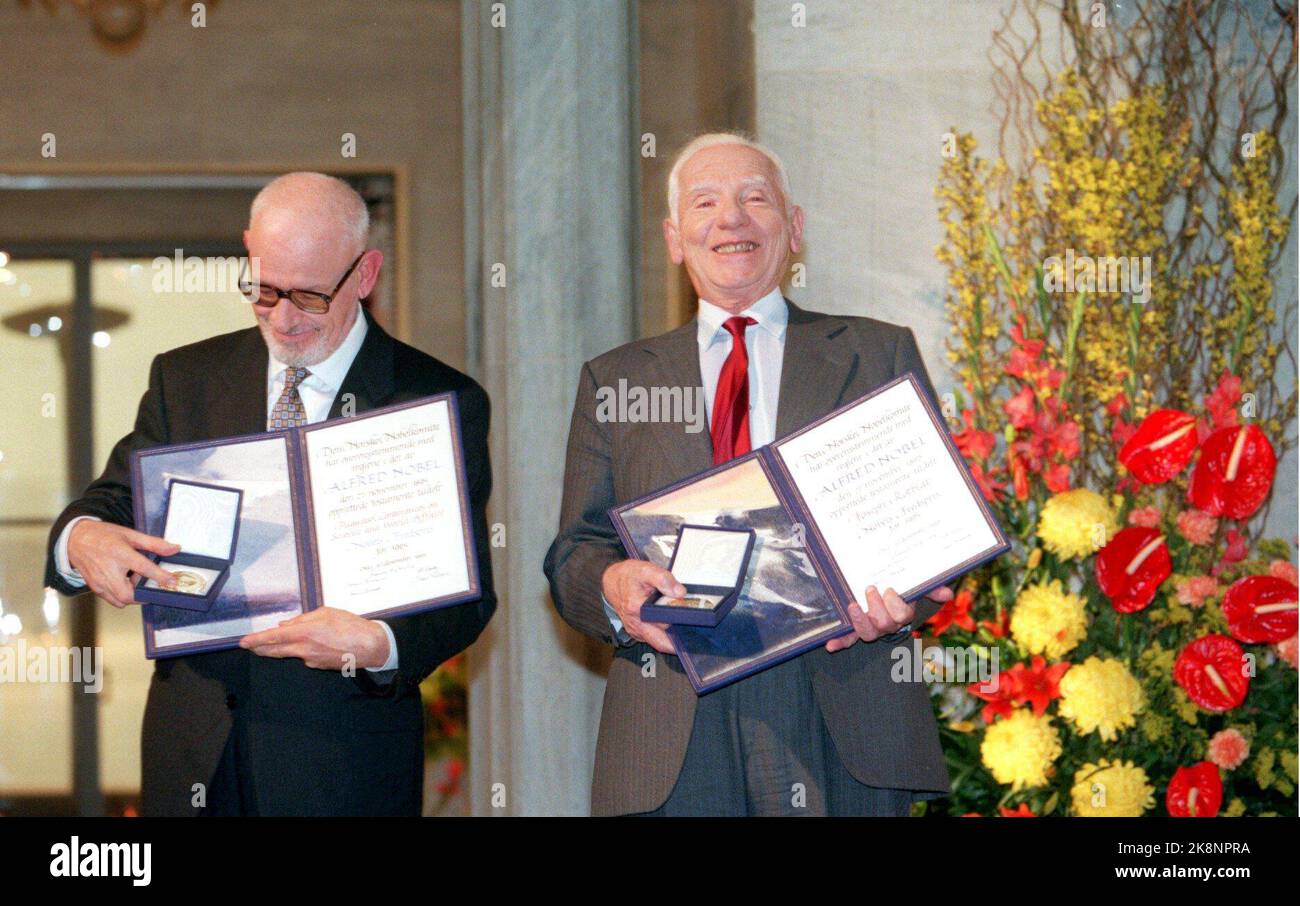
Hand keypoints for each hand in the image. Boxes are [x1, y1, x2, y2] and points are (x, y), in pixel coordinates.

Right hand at [67, 519, 180, 607]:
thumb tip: (174, 549)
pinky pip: (112, 599)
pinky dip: (122, 595)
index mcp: (119, 553)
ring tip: (132, 579)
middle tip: (145, 580)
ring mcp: (99, 581)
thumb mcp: (130, 534)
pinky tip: (123, 582)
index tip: (172, 582)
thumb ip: (154, 543)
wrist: (75, 539)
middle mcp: (108, 570)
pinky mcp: (94, 587)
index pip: (143, 568)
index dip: (160, 576)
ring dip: (133, 595)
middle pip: (128, 594)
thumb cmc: (103, 535)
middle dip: (143, 593)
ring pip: (120, 601)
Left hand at [239, 607, 390, 670]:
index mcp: (305, 632)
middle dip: (260, 648)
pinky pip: (305, 656)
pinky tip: (315, 644)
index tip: (243, 642)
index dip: (256, 640)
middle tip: (250, 646)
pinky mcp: (318, 666)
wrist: (370, 647)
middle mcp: (304, 649)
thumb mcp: (326, 613)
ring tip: (280, 640)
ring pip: (291, 653)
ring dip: (284, 647)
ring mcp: (310, 660)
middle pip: (275, 650)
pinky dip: (304, 650)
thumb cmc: (350, 625)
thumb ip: (303, 619)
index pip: (273, 637)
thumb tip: (286, 626)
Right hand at [601, 560, 683, 653]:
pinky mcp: (637, 633)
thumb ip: (663, 579)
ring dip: (672, 638)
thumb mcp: (645, 569)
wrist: (613, 582)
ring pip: (658, 643)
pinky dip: (664, 636)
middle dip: (678, 638)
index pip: (664, 622)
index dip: (679, 620)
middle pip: (662, 642)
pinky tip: (672, 625)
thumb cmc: (629, 576)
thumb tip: (680, 593)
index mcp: (637, 607)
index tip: (691, 618)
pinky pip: (653, 640)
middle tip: (692, 628)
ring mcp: (635, 630)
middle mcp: (635, 623)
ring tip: (683, 626)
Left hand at [824, 584, 953, 651]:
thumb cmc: (900, 585)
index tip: (890, 589)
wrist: (880, 585)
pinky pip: (848, 639)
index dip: (896, 605)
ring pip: (868, 633)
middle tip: (870, 588)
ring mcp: (870, 628)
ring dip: (859, 621)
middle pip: (885, 624)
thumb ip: (931, 587)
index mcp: (902, 614)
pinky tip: (829, 645)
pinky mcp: (853, 629)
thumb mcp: (915, 583)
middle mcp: (887, 625)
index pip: (903, 615)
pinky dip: (839, 642)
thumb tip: (947, 593)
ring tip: (852, 605)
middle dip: (877, 607)